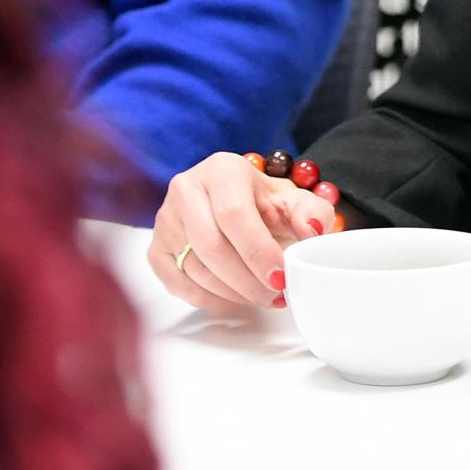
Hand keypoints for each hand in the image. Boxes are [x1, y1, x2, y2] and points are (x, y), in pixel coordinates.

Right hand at [148, 152, 335, 312]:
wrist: (234, 202)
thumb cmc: (263, 202)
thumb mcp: (294, 200)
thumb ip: (312, 212)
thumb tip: (314, 232)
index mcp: (221, 170)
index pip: (234, 215)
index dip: (257, 252)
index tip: (280, 277)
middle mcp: (185, 190)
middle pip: (210, 245)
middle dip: (246, 279)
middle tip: (274, 295)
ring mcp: (166, 220)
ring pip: (194, 267)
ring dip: (231, 292)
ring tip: (261, 297)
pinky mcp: (156, 247)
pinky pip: (178, 283)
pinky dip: (208, 298)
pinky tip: (233, 299)